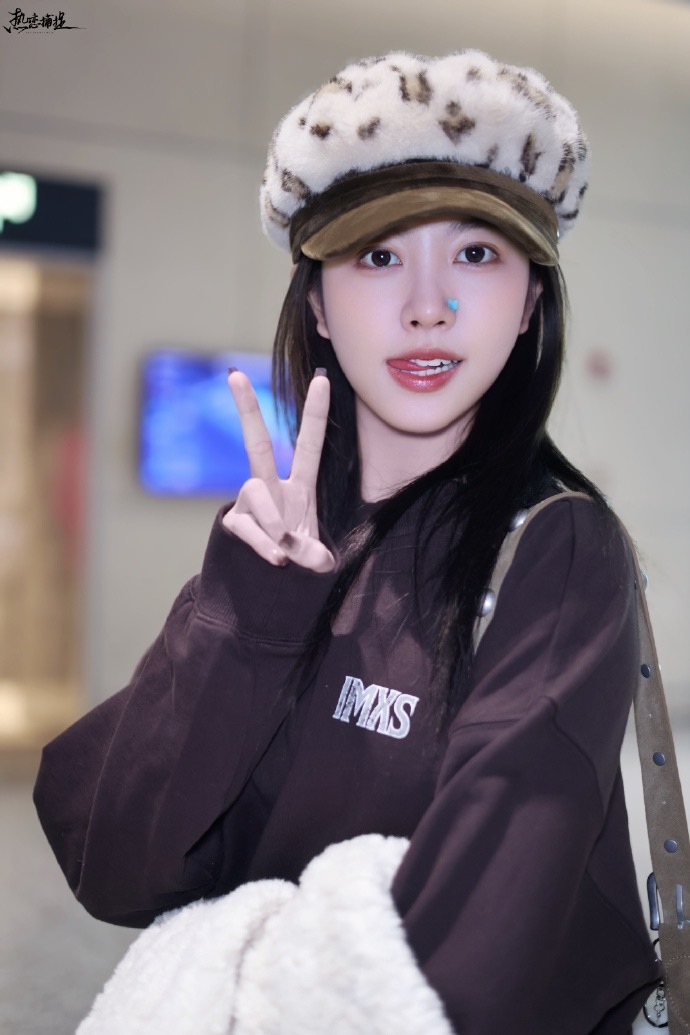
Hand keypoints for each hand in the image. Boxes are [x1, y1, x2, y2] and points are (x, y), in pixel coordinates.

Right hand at [222, 369, 334, 572]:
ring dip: (274, 522)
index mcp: (300, 487)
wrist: (268, 591)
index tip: (322, 380)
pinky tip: (277, 560)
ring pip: (256, 492)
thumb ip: (314, 555)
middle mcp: (272, 488)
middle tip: (234, 375)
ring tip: (285, 553)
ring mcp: (250, 505)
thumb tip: (300, 553)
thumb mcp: (316, 560)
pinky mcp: (234, 524)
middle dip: (246, 409)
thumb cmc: (299, 564)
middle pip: (257, 444)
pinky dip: (264, 545)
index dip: (315, 414)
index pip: (308, 445)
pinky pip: (248, 527)